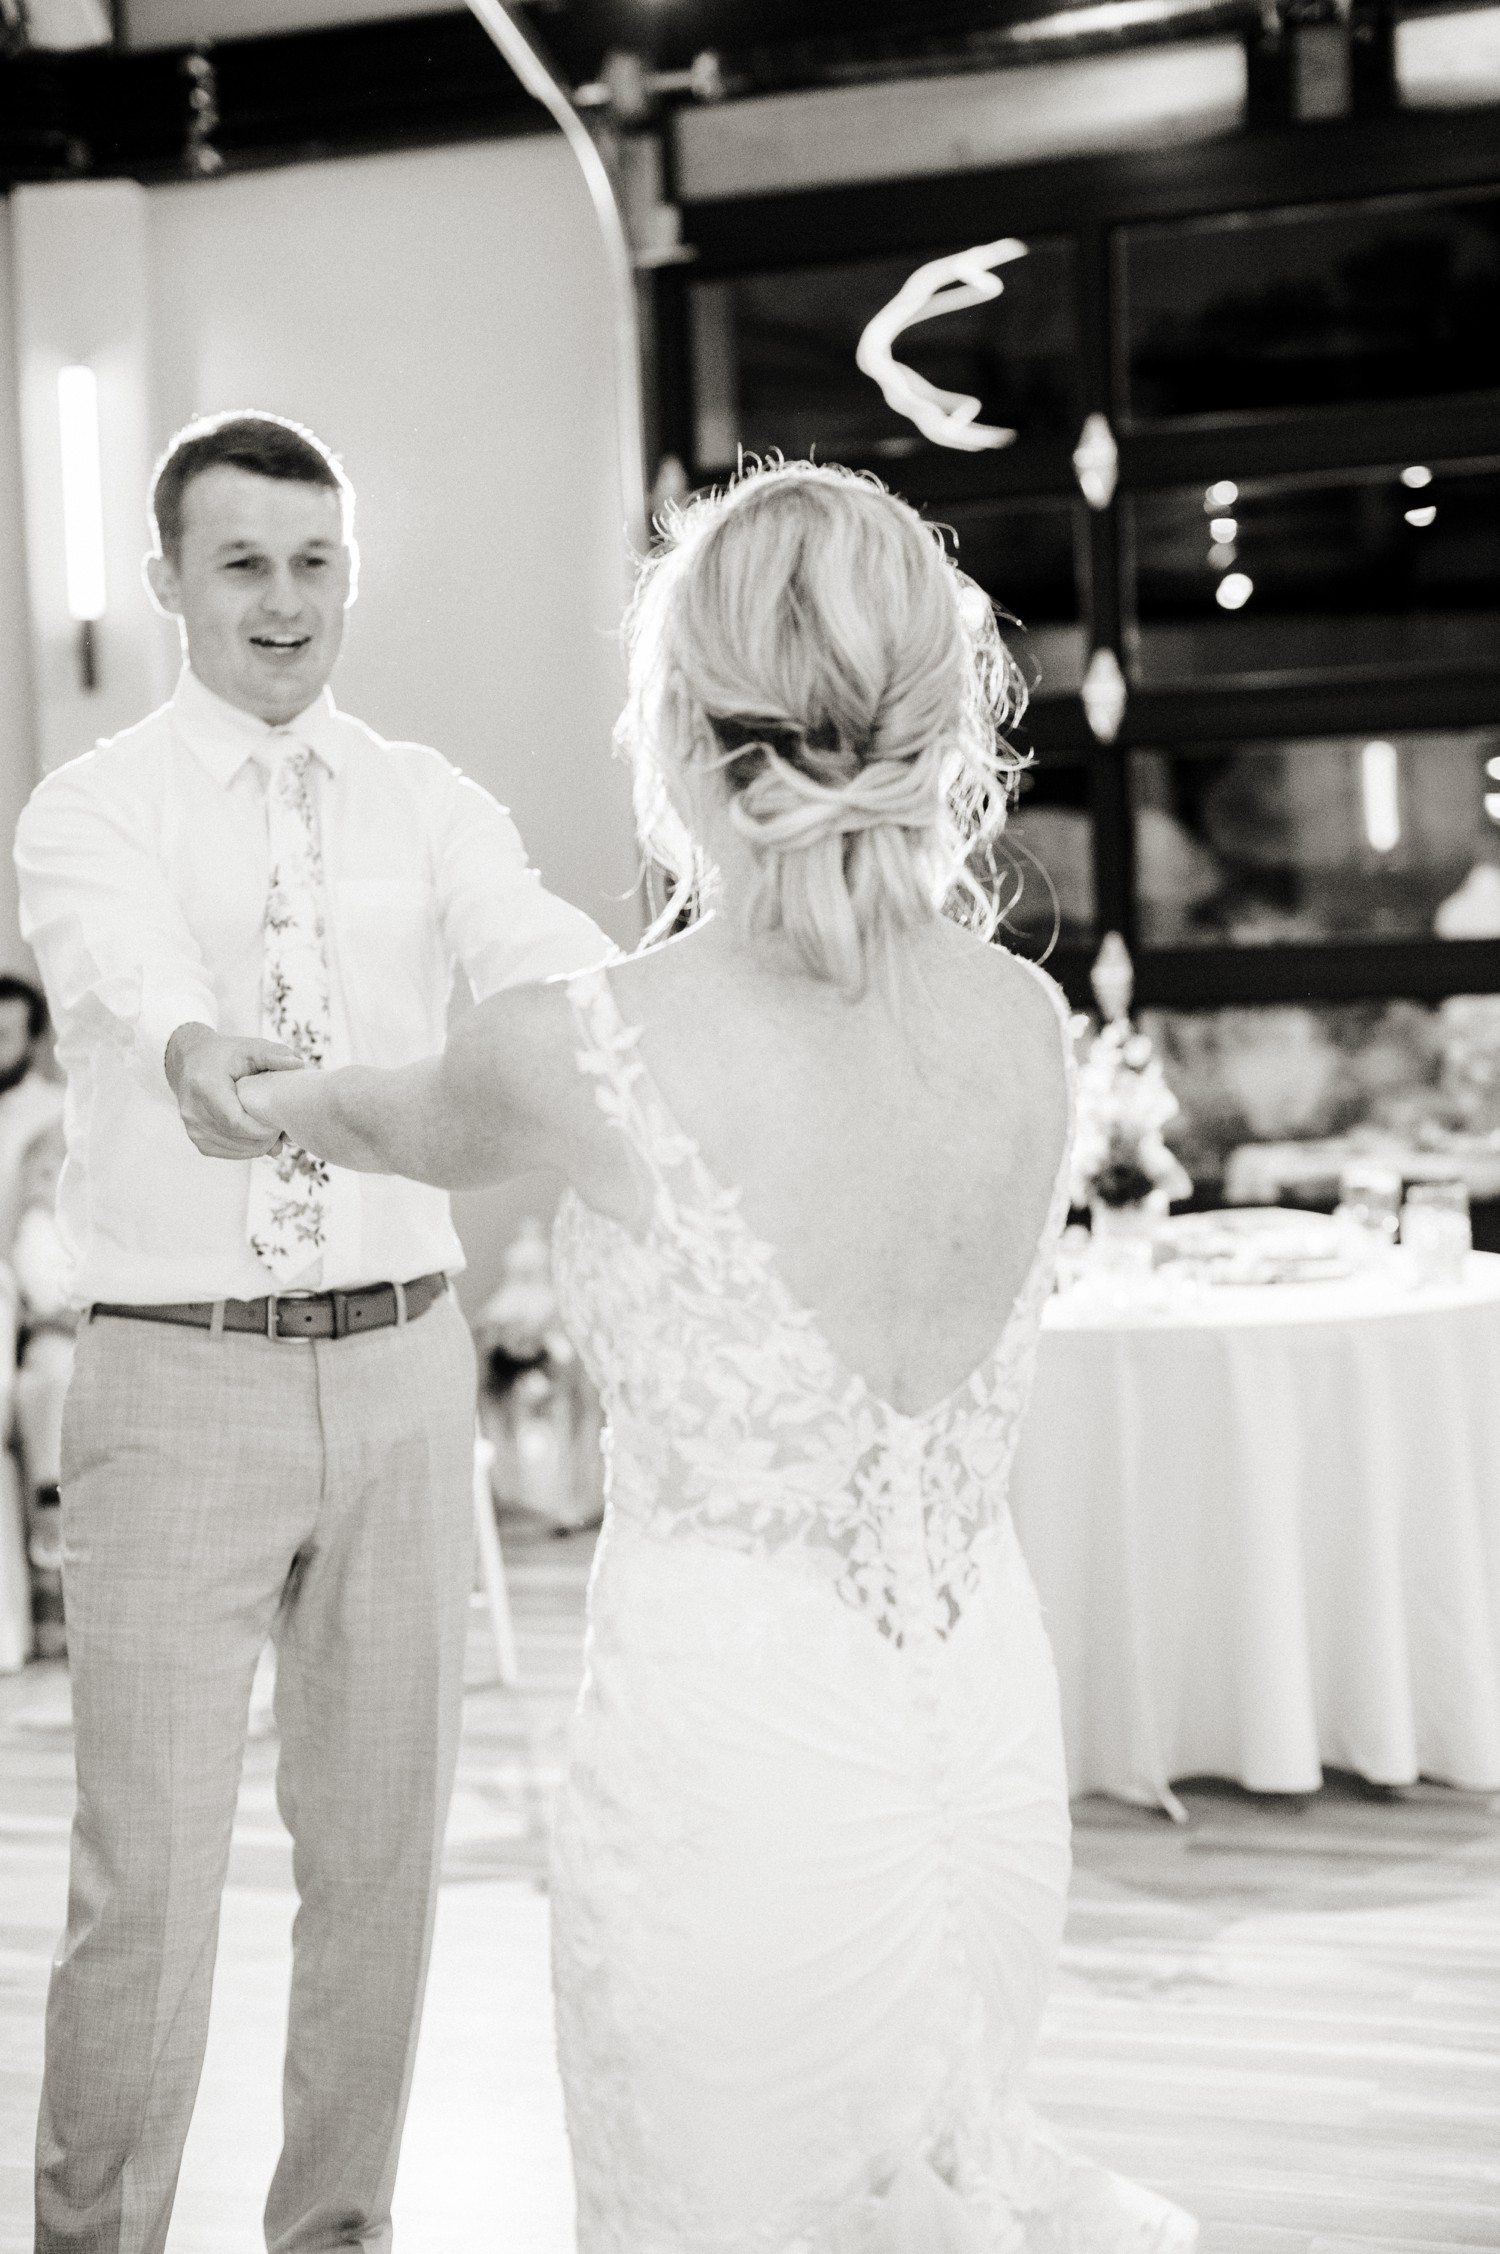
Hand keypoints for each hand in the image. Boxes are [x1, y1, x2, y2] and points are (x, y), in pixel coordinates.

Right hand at [166, 1022, 302, 1158]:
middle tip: (284, 1129)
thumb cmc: (224, 1054)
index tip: (281, 1123)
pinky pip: (224, 1152)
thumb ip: (274, 1055)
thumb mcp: (249, 1048)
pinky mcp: (195, 1137)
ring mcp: (192, 1126)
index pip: (235, 1121)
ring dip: (257, 1146)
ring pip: (232, 1149)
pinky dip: (244, 1149)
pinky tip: (257, 1138)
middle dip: (264, 1138)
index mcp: (205, 1086)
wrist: (189, 1060)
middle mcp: (193, 1109)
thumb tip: (299, 1065)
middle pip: (236, 1137)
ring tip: (273, 1132)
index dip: (262, 1129)